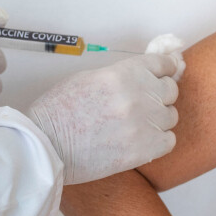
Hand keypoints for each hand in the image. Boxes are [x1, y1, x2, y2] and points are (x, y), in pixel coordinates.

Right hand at [27, 49, 182, 184]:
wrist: (45, 146)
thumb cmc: (58, 111)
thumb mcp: (88, 78)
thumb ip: (121, 76)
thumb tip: (143, 76)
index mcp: (123, 74)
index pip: (163, 64)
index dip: (166, 68)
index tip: (168, 71)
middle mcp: (138, 96)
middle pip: (170, 90)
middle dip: (161, 94)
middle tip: (146, 101)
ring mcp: (142, 124)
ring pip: (171, 116)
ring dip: (159, 118)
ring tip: (139, 123)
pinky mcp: (143, 150)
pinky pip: (169, 140)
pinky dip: (159, 140)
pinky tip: (143, 140)